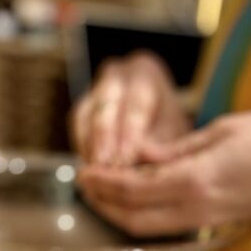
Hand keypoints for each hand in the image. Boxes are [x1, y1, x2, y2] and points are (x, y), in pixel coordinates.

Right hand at [72, 52, 190, 166]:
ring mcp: (95, 91)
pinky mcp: (82, 111)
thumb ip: (156, 148)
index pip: (135, 105)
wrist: (160, 123)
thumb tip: (134, 167)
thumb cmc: (171, 130)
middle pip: (104, 107)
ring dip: (88, 148)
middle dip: (103, 141)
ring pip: (84, 117)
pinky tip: (90, 174)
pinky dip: (83, 151)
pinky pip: (77, 130)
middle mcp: (116, 76)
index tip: (125, 162)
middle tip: (104, 169)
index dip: (129, 136)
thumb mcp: (173, 136)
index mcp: (145, 73)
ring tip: (95, 177)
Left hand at [78, 110, 250, 235]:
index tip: (81, 170)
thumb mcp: (221, 131)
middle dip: (103, 204)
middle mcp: (193, 206)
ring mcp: (203, 218)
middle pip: (132, 218)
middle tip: (84, 184)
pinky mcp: (211, 221)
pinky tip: (136, 196)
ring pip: (146, 226)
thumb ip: (176, 149)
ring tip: (102, 192)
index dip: (101, 183)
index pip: (131, 189)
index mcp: (193, 180)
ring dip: (120, 212)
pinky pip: (166, 222)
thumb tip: (140, 154)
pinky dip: (143, 212)